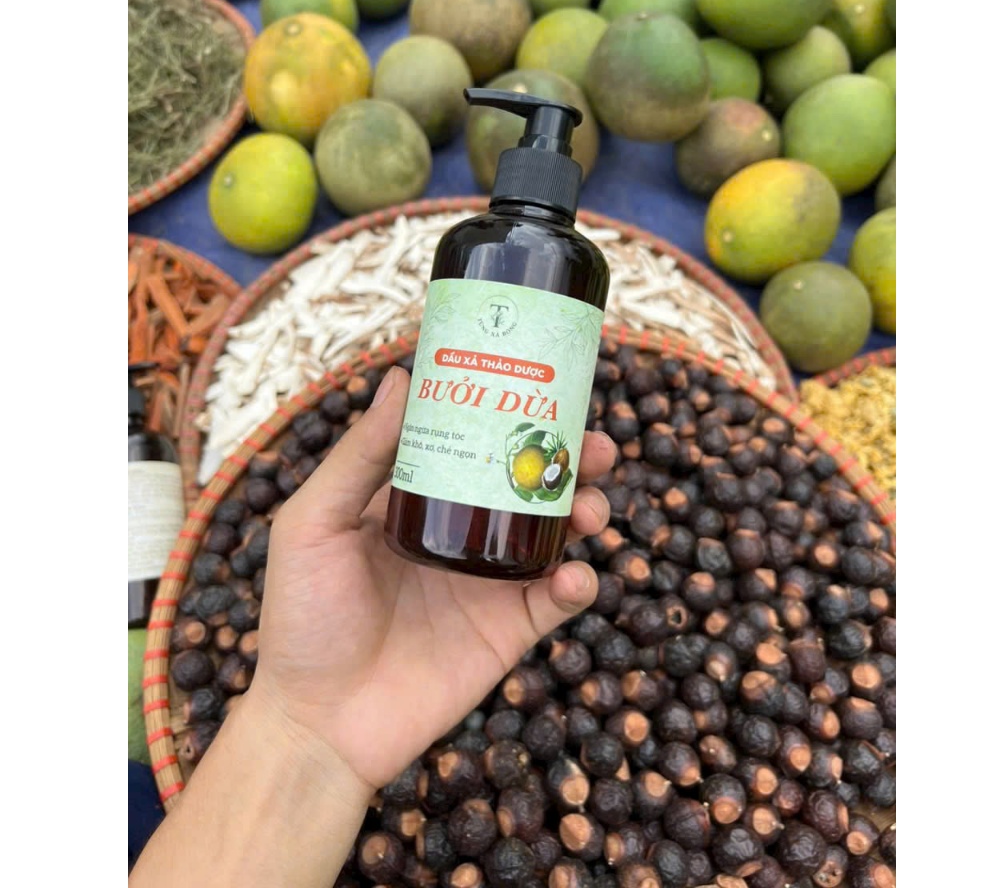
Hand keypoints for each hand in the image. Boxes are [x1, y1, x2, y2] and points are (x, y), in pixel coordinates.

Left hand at [248, 364, 615, 791]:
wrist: (319, 722)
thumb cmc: (302, 616)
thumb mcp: (315, 523)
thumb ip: (359, 455)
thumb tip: (401, 378)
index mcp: (417, 499)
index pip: (474, 442)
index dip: (511, 413)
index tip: (543, 383)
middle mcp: (460, 531)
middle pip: (528, 481)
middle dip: (569, 457)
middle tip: (595, 444)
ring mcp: (488, 581)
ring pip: (555, 532)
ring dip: (586, 510)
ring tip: (592, 506)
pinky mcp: (508, 630)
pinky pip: (557, 599)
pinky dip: (580, 583)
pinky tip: (574, 576)